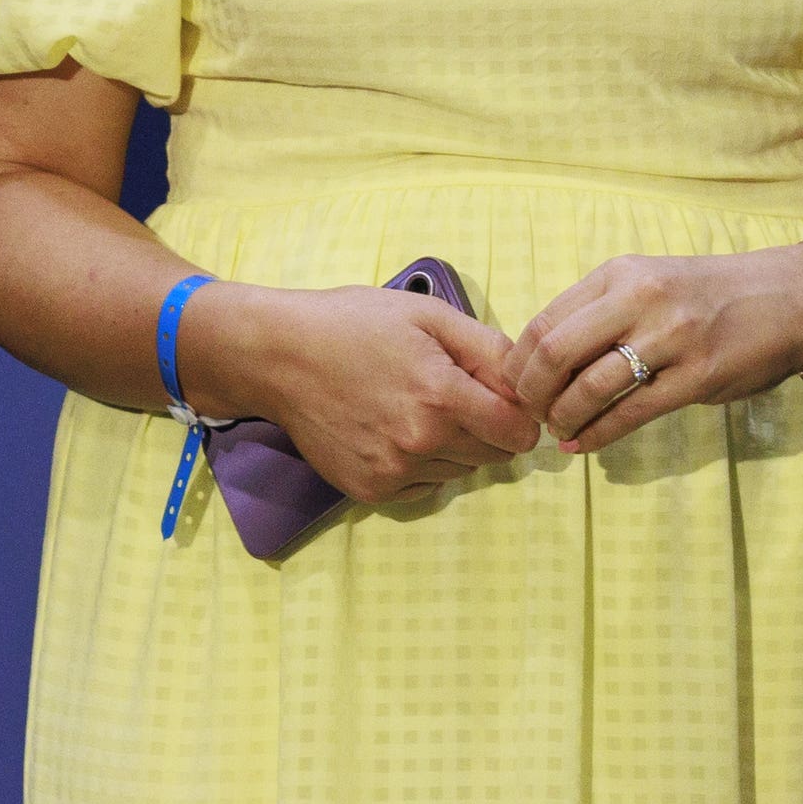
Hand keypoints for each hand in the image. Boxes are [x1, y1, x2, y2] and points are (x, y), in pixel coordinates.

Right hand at [184, 281, 541, 506]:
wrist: (276, 355)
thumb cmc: (351, 324)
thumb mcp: (426, 314)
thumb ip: (489, 348)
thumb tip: (527, 385)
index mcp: (441, 397)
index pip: (519, 433)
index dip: (516, 412)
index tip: (495, 396)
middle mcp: (422, 443)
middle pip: (494, 455)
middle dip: (485, 427)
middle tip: (447, 393)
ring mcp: (394, 471)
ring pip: (459, 471)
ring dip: (451, 446)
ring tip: (411, 407)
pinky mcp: (371, 489)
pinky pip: (424, 486)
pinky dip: (419, 464)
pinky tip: (389, 429)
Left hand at [499, 244, 802, 454]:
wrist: (793, 298)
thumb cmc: (710, 296)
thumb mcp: (649, 283)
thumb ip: (600, 310)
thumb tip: (540, 357)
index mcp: (618, 274)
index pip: (544, 319)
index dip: (518, 361)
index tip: (512, 386)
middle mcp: (640, 299)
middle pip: (556, 352)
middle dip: (531, 391)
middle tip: (529, 413)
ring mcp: (672, 338)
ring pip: (590, 385)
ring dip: (564, 416)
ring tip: (558, 431)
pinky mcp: (701, 376)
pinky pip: (633, 411)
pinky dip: (600, 433)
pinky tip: (585, 444)